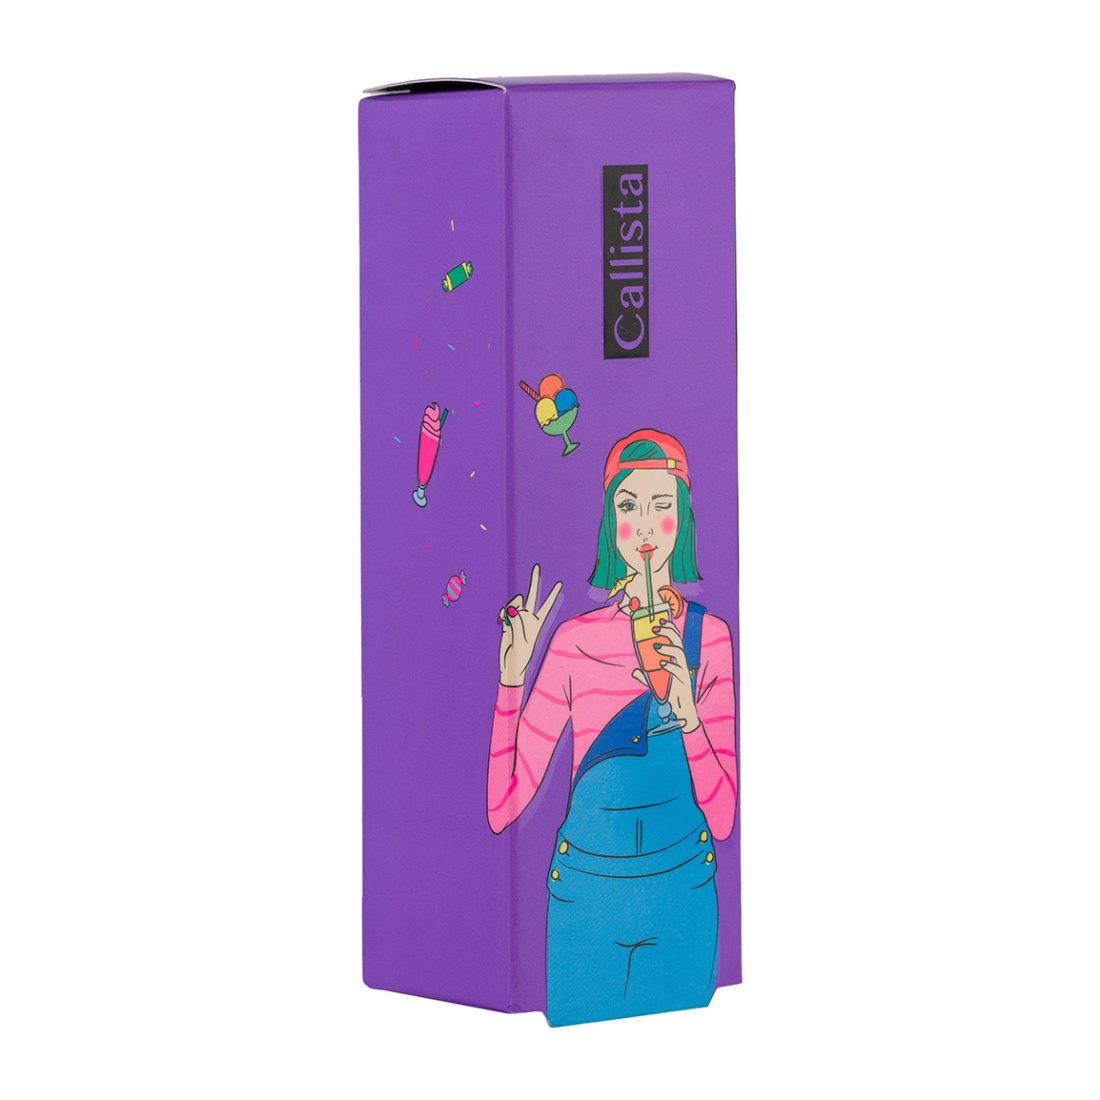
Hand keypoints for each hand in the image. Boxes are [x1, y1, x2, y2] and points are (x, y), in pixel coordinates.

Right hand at [499, 563, 562, 686]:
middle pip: (533, 596)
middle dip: (534, 581)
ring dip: (511, 607)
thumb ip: (516, 622)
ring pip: (515, 602)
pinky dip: (503, 613)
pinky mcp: (507, 621)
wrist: (510, 665)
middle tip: (537, 567)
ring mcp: (517, 618)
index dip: (553, 595)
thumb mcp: (521, 640)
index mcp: (537, 623)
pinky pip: (505, 610)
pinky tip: (502, 621)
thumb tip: (512, 609)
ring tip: (508, 620)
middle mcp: (528, 617)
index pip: (547, 605)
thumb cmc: (520, 656)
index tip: (559, 583)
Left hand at [631, 619, 700, 732]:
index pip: (675, 639)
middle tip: (656, 627)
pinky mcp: (683, 680)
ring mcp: (683, 671)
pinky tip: (661, 663)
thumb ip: (646, 676)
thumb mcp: (655, 683)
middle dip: (668, 631)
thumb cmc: (670, 693)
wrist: (680, 710)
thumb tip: (634, 671)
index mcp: (676, 660)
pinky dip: (669, 665)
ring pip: (680, 653)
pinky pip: (677, 670)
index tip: (659, 620)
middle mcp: (681, 663)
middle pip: (678, 641)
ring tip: (656, 645)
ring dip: (668, 647)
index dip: (669, 628)